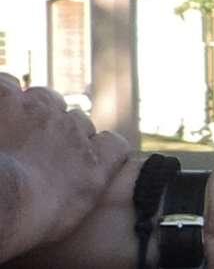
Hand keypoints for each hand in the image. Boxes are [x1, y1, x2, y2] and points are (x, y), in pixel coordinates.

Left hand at [0, 72, 129, 260]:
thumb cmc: (24, 218)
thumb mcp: (69, 212)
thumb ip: (88, 184)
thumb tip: (90, 178)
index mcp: (93, 162)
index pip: (113, 145)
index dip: (98, 150)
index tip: (84, 161)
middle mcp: (73, 130)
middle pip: (76, 121)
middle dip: (62, 133)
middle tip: (38, 150)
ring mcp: (40, 111)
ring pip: (46, 99)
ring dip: (35, 111)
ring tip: (15, 128)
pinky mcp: (6, 97)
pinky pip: (8, 85)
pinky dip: (4, 94)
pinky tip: (0, 106)